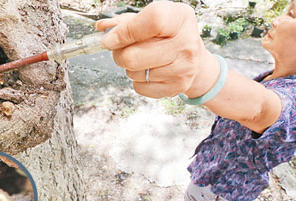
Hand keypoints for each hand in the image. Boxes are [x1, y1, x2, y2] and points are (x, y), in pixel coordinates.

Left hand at [95, 1, 217, 97]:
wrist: (193, 57)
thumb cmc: (169, 34)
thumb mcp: (152, 18)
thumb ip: (125, 21)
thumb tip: (102, 28)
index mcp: (179, 18)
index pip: (151, 22)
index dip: (124, 32)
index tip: (109, 40)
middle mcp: (186, 42)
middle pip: (134, 56)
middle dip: (119, 54)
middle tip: (122, 51)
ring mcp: (184, 67)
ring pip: (134, 73)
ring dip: (130, 68)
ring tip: (142, 60)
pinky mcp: (178, 86)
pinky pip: (141, 87)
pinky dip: (138, 81)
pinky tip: (149, 71)